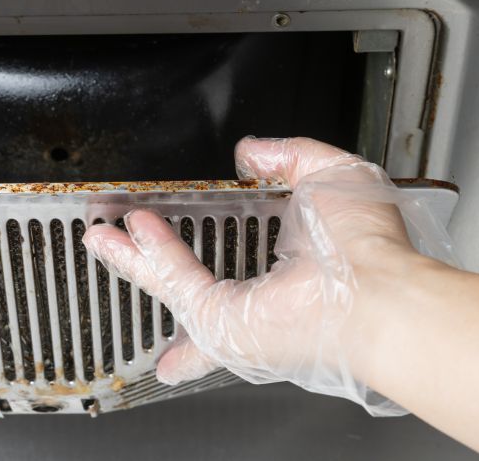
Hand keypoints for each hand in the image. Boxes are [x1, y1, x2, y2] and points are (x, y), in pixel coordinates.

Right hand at [83, 137, 453, 415]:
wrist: (378, 291)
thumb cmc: (370, 246)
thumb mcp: (331, 175)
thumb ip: (290, 155)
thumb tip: (251, 152)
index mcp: (287, 265)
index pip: (237, 257)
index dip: (216, 246)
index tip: (181, 238)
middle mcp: (260, 297)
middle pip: (190, 282)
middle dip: (148, 263)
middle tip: (117, 242)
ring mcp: (240, 315)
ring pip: (172, 288)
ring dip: (134, 260)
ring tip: (101, 236)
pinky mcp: (224, 325)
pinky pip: (179, 287)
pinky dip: (153, 257)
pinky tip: (133, 229)